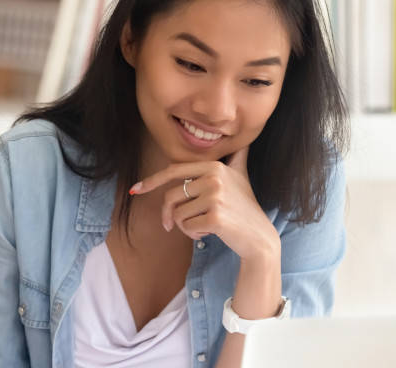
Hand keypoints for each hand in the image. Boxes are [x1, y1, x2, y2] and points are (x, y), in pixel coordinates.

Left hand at [129, 146, 279, 260]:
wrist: (259, 236)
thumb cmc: (245, 207)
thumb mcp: (241, 176)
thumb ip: (236, 157)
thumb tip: (243, 140)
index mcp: (214, 166)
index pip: (174, 171)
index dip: (152, 181)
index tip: (136, 189)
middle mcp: (215, 178)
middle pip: (171, 196)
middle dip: (168, 214)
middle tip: (171, 226)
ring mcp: (216, 197)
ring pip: (177, 214)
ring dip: (184, 226)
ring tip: (204, 225)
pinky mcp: (215, 217)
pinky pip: (186, 227)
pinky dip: (193, 234)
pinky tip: (210, 232)